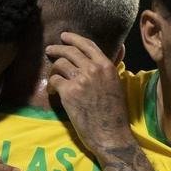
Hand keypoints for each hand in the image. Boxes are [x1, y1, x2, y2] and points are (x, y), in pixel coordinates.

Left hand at [46, 32, 131, 152]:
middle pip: (70, 51)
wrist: (110, 133)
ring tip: (53, 76)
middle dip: (57, 49)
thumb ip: (114, 65)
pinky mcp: (69, 92)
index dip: (74, 38)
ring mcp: (80, 80)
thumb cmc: (115, 112)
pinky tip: (54, 92)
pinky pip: (55, 80)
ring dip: (54, 69)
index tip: (64, 37)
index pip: (87, 45)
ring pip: (60, 65)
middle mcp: (93, 69)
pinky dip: (52, 85)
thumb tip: (121, 48)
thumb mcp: (118, 83)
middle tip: (50, 50)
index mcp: (106, 66)